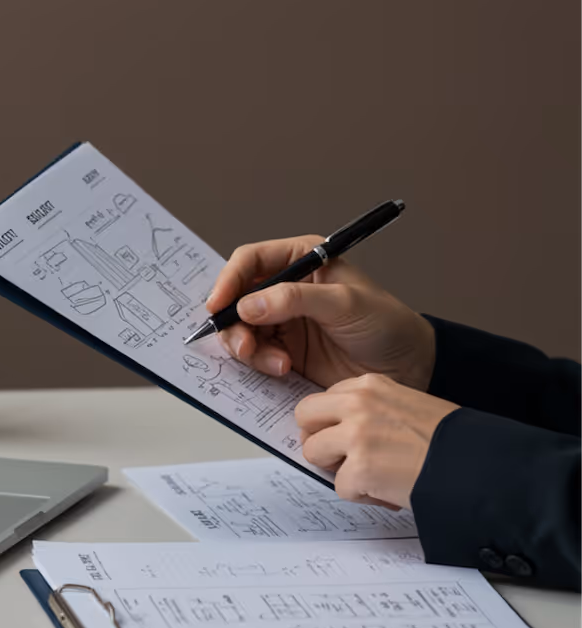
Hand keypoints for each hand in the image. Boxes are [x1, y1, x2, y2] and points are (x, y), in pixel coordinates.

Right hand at [205, 235, 435, 389]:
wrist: (409, 368)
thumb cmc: (387, 325)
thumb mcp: (345, 304)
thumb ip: (295, 299)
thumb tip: (250, 304)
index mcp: (302, 259)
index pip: (250, 261)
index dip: (229, 281)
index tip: (219, 306)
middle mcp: (286, 287)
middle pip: (236, 297)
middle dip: (234, 323)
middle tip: (245, 345)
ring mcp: (283, 320)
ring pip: (240, 329)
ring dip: (248, 348)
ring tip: (276, 363)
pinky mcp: (284, 350)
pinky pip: (254, 354)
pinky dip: (259, 363)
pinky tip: (283, 368)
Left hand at [295, 374, 458, 508]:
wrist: (477, 464)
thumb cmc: (447, 439)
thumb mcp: (404, 405)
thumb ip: (368, 411)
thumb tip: (334, 432)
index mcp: (370, 384)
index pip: (323, 399)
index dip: (330, 423)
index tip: (345, 438)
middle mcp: (359, 403)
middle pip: (304, 417)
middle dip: (318, 440)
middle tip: (343, 458)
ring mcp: (357, 434)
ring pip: (313, 453)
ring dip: (338, 470)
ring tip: (371, 475)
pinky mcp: (361, 468)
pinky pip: (339, 487)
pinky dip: (362, 495)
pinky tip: (387, 489)